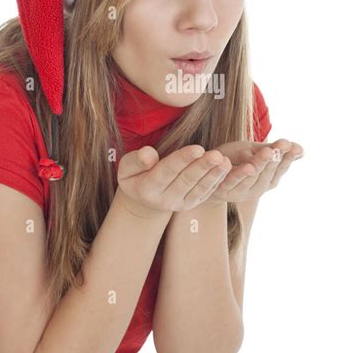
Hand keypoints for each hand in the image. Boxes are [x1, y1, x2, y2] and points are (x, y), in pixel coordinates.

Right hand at [116, 144, 234, 217]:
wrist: (142, 199)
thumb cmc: (135, 175)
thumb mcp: (126, 167)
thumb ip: (136, 160)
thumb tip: (149, 155)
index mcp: (147, 188)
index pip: (167, 171)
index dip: (183, 159)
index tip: (198, 148)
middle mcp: (164, 200)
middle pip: (187, 180)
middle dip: (203, 167)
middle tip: (217, 155)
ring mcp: (178, 204)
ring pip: (199, 188)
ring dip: (214, 175)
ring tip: (225, 161)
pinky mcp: (190, 205)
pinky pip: (204, 193)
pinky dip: (216, 181)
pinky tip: (225, 169)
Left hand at [194, 139, 304, 209]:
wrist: (209, 172)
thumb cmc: (235, 160)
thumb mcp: (256, 152)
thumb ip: (276, 150)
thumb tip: (301, 150)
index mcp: (269, 180)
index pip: (282, 168)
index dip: (288, 158)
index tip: (294, 147)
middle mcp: (258, 188)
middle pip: (268, 173)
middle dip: (275, 159)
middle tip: (282, 146)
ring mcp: (242, 191)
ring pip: (252, 177)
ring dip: (260, 164)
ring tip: (268, 152)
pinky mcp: (225, 189)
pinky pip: (232, 180)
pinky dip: (238, 173)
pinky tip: (245, 164)